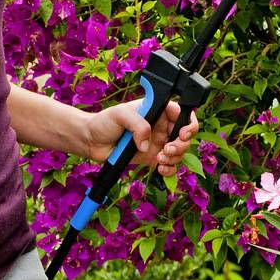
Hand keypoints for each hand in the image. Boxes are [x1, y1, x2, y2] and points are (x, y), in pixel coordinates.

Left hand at [85, 98, 199, 173]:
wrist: (91, 141)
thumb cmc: (104, 122)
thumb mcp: (119, 115)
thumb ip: (137, 124)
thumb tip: (147, 143)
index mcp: (157, 110)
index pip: (181, 113)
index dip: (188, 123)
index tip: (182, 133)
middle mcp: (161, 126)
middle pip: (184, 135)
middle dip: (181, 144)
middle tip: (167, 149)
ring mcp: (158, 142)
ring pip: (179, 152)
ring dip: (175, 158)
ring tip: (160, 158)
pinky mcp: (152, 158)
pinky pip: (169, 165)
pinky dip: (169, 169)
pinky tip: (161, 168)